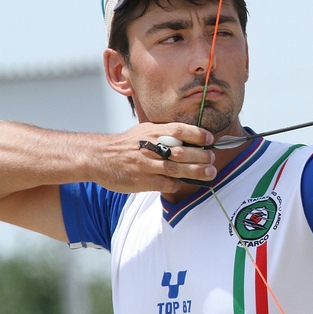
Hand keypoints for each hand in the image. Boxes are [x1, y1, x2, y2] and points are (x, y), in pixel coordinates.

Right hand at [88, 123, 215, 193]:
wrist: (99, 157)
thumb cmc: (127, 144)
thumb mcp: (145, 131)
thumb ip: (166, 132)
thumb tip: (193, 136)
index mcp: (153, 132)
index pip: (180, 130)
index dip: (198, 135)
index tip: (210, 139)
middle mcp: (151, 147)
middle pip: (182, 152)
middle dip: (202, 156)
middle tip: (212, 159)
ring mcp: (146, 165)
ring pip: (177, 169)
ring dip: (197, 172)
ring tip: (210, 173)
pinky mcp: (142, 180)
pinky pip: (166, 184)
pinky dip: (177, 183)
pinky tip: (182, 182)